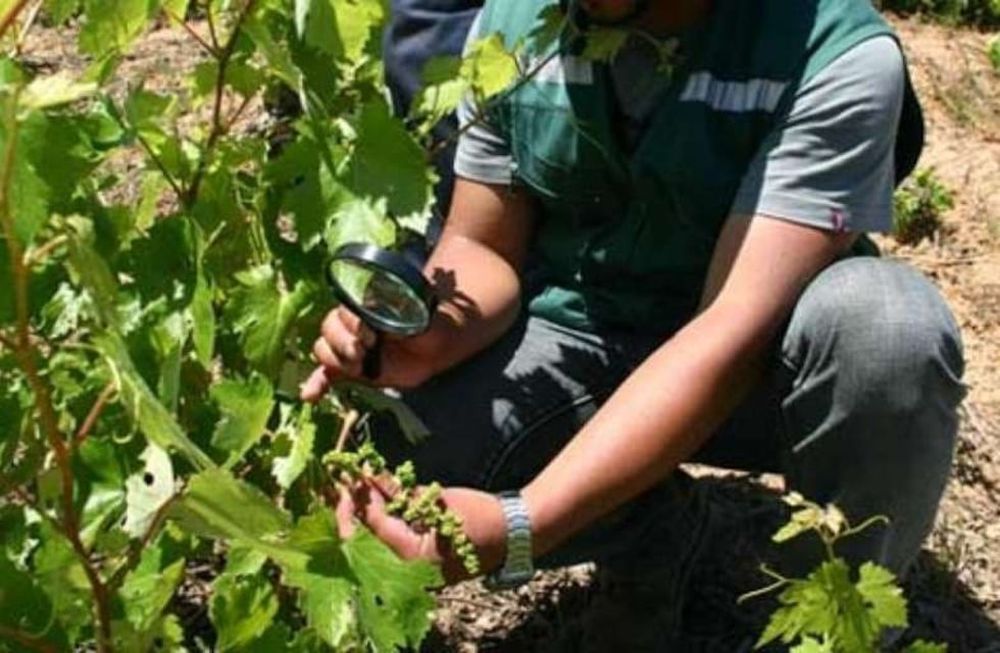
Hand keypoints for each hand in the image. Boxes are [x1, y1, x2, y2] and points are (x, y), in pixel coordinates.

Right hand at [300, 306, 436, 399]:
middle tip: (362, 353)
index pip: (343, 311)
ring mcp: (348, 347)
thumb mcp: (418, 315)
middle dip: (342, 343)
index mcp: (364, 306)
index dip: (352, 324)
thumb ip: (401, 313)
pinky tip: (310, 395)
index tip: (371, 336)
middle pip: (328, 330)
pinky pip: (325, 375)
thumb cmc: (427, 324)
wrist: (435, 348)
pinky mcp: (350, 369)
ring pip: (324, 350)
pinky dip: (316, 384)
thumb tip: (390, 311)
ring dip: (335, 361)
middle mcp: (351, 324)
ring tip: (358, 369)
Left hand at [333, 479, 506, 584]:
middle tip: (352, 482)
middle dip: (359, 509)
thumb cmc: (480, 515)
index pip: (374, 525)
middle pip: (371, 538)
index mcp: (412, 558)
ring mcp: (416, 571)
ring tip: (365, 486)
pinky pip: (398, 543)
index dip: (360, 498)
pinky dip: (391, 523)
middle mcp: (410, 571)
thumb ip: (400, 493)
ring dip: (374, 514)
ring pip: (383, 540)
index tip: (352, 475)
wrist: (515, 534)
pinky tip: (386, 500)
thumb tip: (369, 478)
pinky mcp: (423, 565)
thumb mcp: (437, 501)